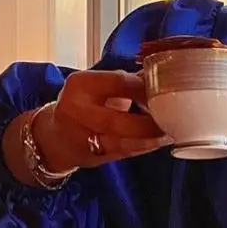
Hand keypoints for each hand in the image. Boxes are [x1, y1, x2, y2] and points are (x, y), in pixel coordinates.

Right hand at [34, 69, 169, 172]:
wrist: (54, 136)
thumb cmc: (85, 106)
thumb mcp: (100, 87)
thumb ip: (129, 81)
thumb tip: (163, 71)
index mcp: (79, 84)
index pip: (119, 82)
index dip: (145, 88)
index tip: (166, 91)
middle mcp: (74, 110)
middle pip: (118, 118)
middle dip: (149, 121)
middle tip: (171, 118)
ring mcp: (80, 136)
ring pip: (121, 140)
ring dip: (150, 138)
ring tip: (169, 132)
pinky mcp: (89, 156)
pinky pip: (122, 152)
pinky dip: (142, 147)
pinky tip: (156, 142)